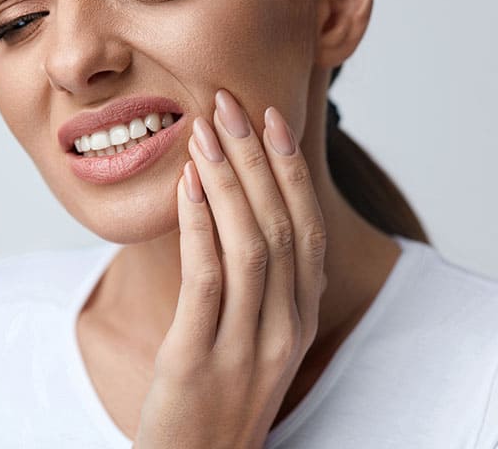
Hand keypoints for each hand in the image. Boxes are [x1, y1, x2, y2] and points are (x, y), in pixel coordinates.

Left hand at [132, 89, 327, 448]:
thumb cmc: (221, 395)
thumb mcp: (256, 338)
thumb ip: (263, 283)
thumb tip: (244, 212)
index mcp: (303, 316)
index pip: (308, 227)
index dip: (290, 168)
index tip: (271, 118)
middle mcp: (287, 326)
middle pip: (282, 223)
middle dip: (257, 157)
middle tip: (231, 102)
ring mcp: (249, 345)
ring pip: (251, 243)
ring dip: (229, 179)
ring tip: (205, 130)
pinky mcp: (201, 360)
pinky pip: (208, 278)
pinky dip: (200, 223)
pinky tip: (188, 184)